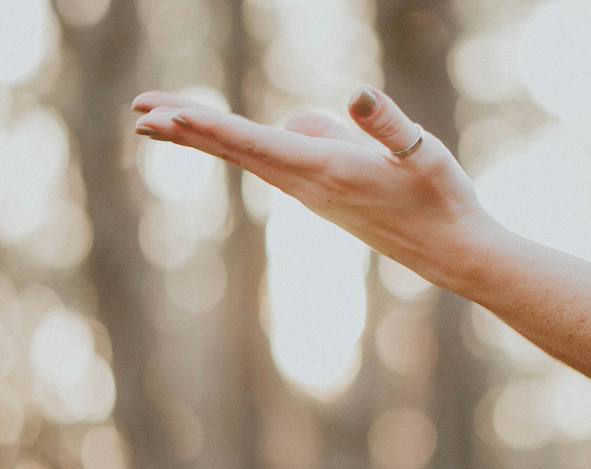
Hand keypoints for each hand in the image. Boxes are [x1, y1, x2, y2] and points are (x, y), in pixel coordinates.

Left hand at [130, 86, 499, 283]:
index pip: (255, 143)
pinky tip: (229, 135)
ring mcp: (310, 190)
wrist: (452, 251)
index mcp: (326, 169)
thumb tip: (355, 95)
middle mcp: (308, 183)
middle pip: (235, 149)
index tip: (166, 117)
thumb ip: (388, 124)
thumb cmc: (441, 199)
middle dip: (186, 129)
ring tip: (162, 119)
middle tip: (138, 113)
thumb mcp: (423, 153)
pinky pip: (267, 160)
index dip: (208, 127)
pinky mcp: (320, 192)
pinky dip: (234, 144)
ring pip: (246, 154)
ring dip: (203, 135)